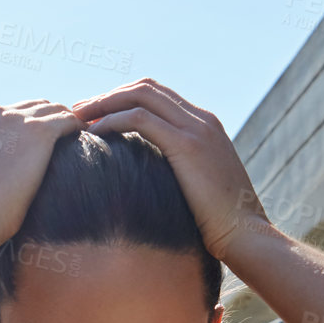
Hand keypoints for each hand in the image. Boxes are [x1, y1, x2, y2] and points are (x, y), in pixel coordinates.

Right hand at [0, 100, 81, 245]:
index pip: (19, 112)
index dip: (37, 124)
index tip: (49, 141)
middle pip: (39, 106)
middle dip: (56, 120)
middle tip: (71, 139)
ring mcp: (19, 119)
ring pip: (56, 110)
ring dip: (70, 123)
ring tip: (82, 140)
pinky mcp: (39, 131)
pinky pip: (69, 120)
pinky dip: (80, 128)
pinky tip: (88, 141)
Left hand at [71, 79, 269, 263]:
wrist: (246, 234)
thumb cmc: (220, 223)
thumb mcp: (199, 187)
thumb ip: (178, 171)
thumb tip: (146, 178)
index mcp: (205, 125)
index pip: (157, 96)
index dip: (123, 99)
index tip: (95, 115)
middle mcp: (201, 119)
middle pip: (145, 88)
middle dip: (109, 95)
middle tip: (77, 111)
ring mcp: (196, 128)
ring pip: (140, 95)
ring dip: (104, 102)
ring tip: (78, 118)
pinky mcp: (187, 145)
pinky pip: (140, 119)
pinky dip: (112, 121)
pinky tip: (94, 134)